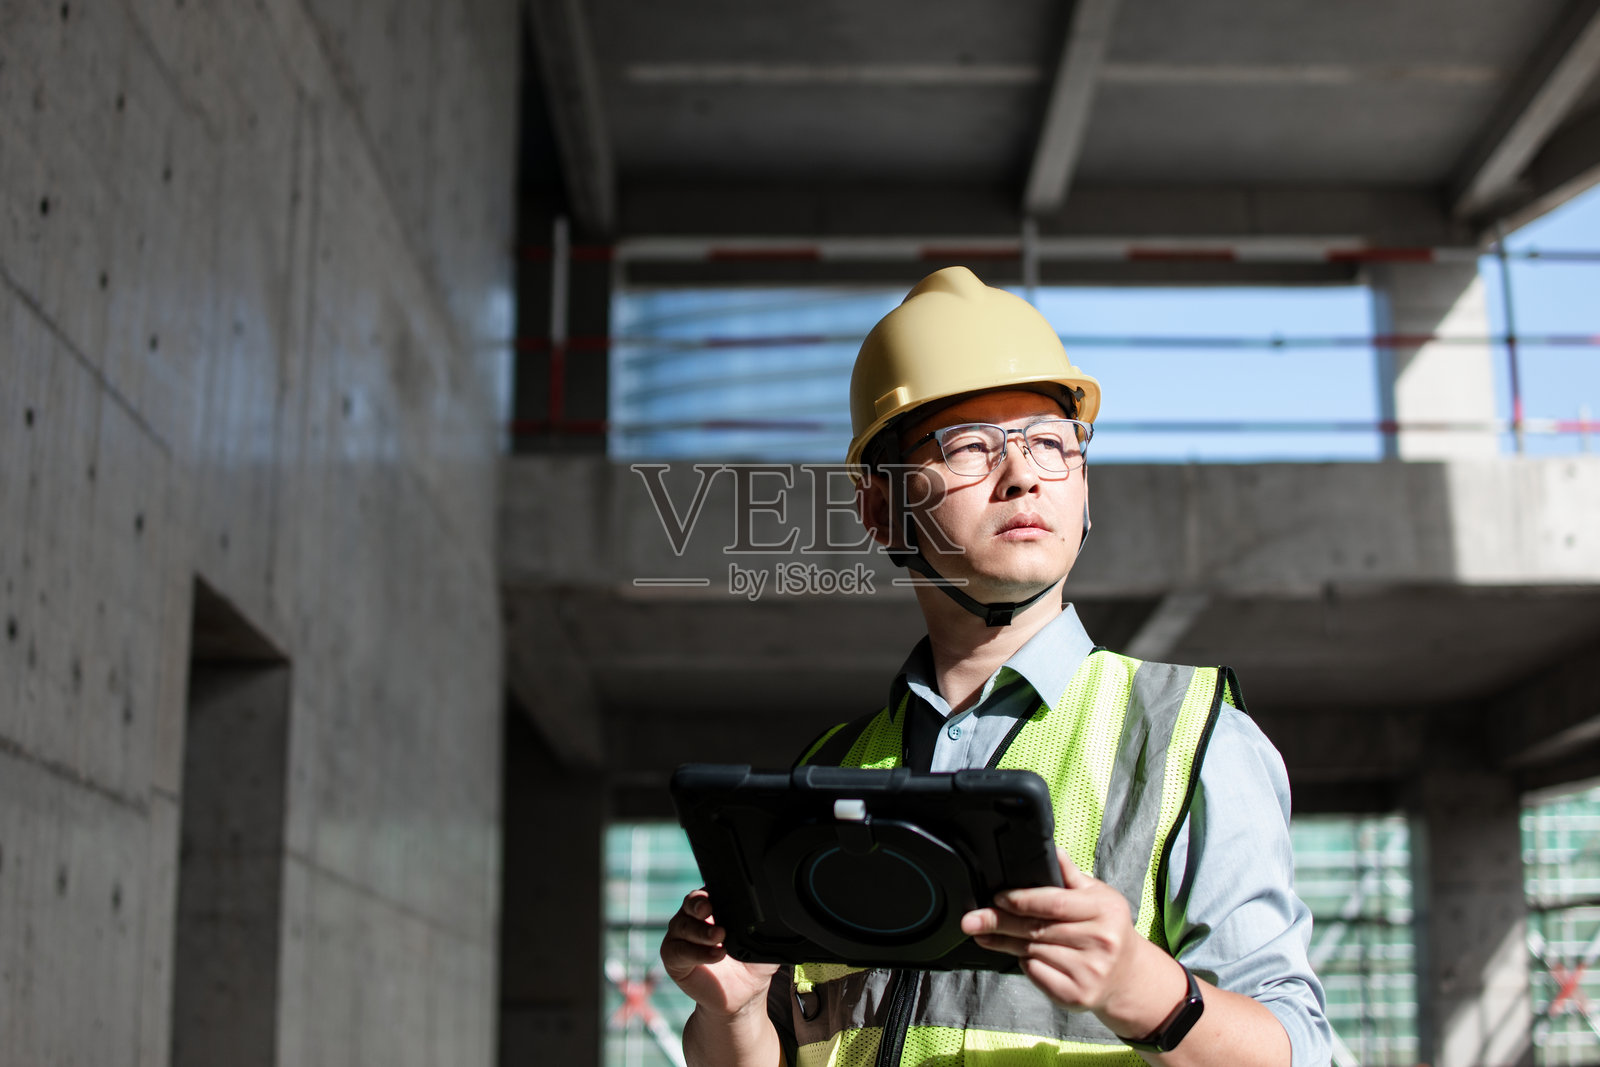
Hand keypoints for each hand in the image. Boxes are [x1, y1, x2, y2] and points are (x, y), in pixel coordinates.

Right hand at [661, 889, 779, 1018]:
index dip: (712, 891)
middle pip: (690, 902)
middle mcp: (693, 918)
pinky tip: (715, 955)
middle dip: (699, 904)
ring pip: (683, 925)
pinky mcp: (673, 959)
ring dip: (701, 931)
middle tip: (710, 911)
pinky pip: (679, 951)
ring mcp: (681, 937)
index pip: (709, 891)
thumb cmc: (752, 965)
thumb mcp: (765, 944)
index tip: (720, 897)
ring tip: (720, 938)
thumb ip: (766, 929)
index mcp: (715, 908)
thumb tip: (775, 918)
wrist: (743, 998)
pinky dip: (697, 952)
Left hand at [960, 847, 1182, 1033]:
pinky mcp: (1077, 995)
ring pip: (1033, 952)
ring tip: (986, 934)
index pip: (1054, 903)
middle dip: (1000, 922)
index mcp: (1104, 911)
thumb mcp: (1097, 896)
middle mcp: (1100, 942)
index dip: (1021, 899)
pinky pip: (1037, 974)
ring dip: (1006, 943)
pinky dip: (1025, 964)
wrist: (1126, 976)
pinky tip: (1022, 955)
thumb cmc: (1106, 928)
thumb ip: (1070, 876)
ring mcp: (1090, 971)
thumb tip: (1052, 850)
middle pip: (1037, 929)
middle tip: (971, 919)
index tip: (997, 897)